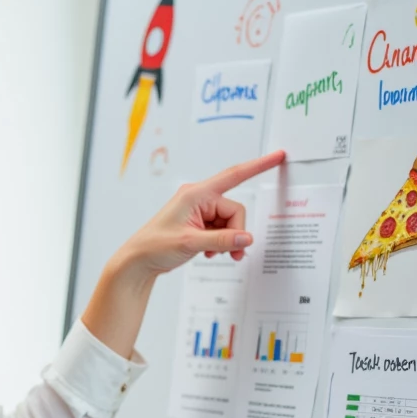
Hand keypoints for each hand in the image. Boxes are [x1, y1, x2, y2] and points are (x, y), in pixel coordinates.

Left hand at [120, 150, 285, 276]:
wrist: (138, 261)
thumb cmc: (155, 246)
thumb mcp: (190, 243)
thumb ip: (221, 240)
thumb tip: (246, 238)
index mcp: (196, 194)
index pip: (234, 175)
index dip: (259, 166)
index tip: (278, 156)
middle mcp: (199, 198)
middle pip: (234, 211)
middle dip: (236, 233)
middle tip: (232, 254)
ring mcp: (199, 211)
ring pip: (229, 223)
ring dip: (227, 240)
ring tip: (215, 255)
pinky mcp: (198, 223)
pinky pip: (221, 229)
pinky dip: (220, 242)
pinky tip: (209, 253)